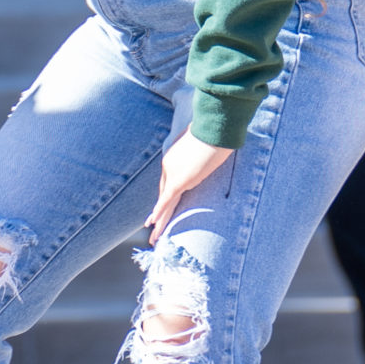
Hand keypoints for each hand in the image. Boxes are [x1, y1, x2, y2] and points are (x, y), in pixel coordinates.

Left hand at [142, 130, 233, 244]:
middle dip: (159, 211)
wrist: (212, 126)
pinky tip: (154, 225)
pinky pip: (167, 201)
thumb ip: (202, 151)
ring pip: (164, 202)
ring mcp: (172, 173)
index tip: (162, 206)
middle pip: (163, 193)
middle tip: (151, 225)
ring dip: (160, 220)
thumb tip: (212, 150)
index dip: (165, 196)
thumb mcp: (205, 142)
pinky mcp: (179, 180)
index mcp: (173, 157)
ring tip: (153, 236)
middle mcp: (169, 166)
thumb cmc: (213, 130)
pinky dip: (161, 214)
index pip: (168, 181)